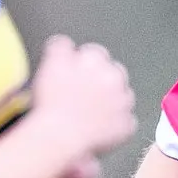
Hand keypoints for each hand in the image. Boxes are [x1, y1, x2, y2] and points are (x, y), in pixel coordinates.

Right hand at [31, 36, 136, 159]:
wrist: (61, 133)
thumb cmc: (53, 102)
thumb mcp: (51, 64)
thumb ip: (60, 47)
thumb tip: (66, 44)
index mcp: (96, 59)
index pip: (95, 53)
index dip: (84, 65)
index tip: (78, 75)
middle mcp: (114, 76)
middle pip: (114, 73)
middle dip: (102, 81)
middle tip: (85, 95)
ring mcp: (123, 101)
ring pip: (123, 96)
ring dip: (112, 101)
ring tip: (92, 112)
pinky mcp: (126, 124)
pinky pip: (126, 121)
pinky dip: (116, 124)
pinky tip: (99, 126)